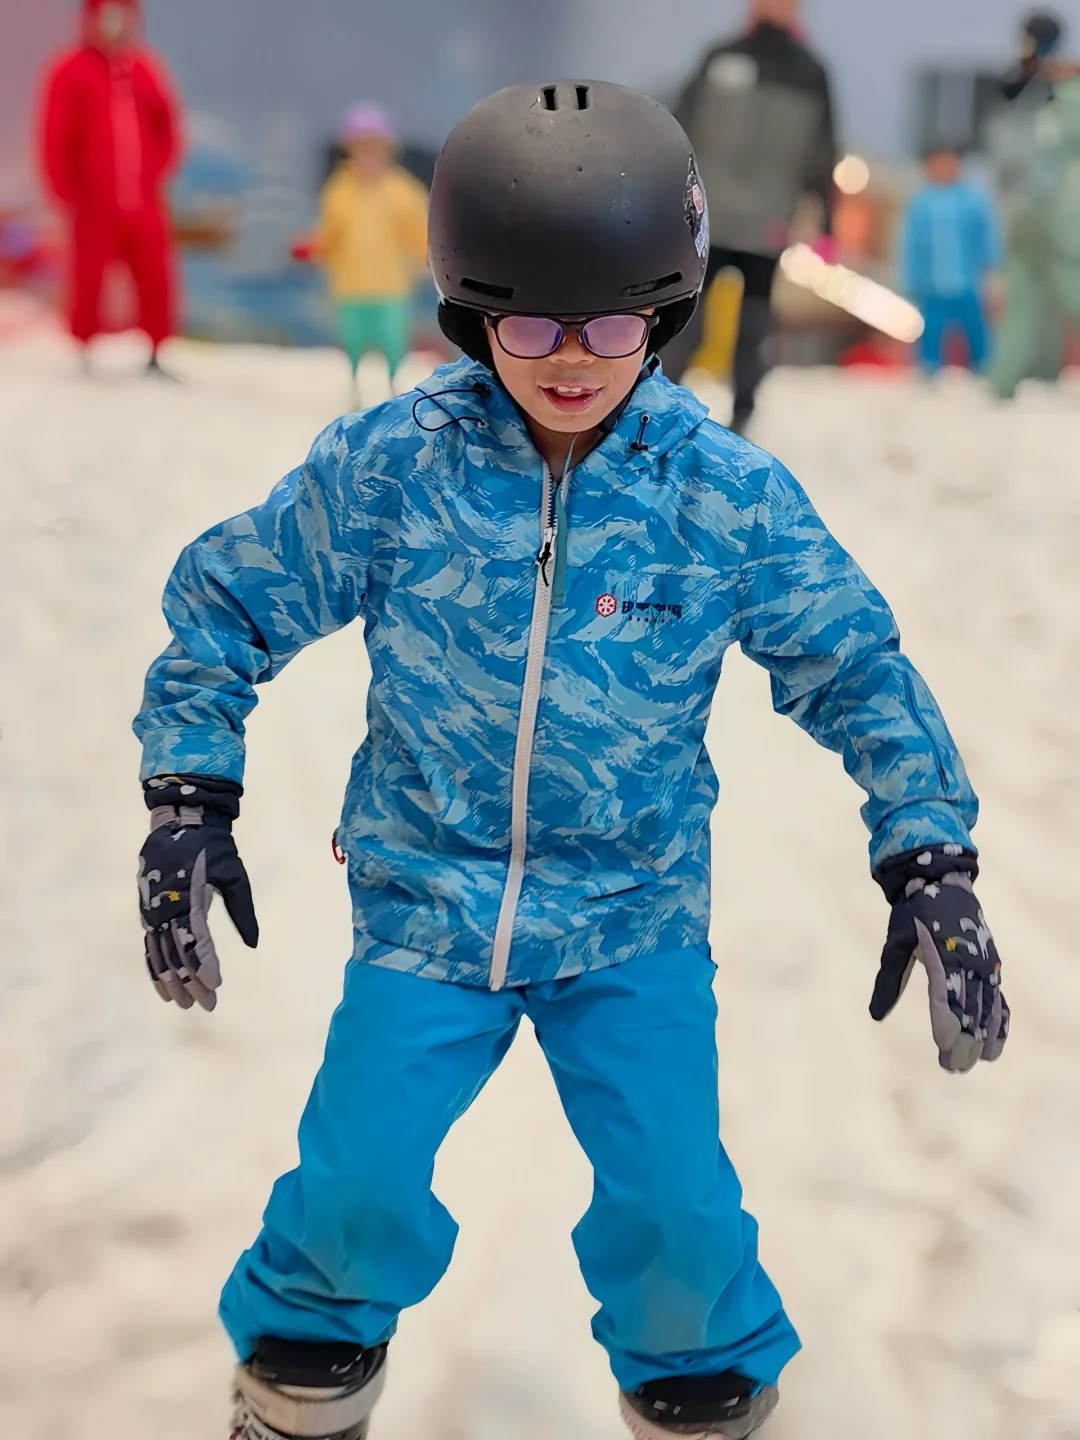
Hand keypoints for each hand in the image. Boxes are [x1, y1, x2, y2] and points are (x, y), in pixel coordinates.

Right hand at [137, 775, 257, 1010]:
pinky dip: (155, 966)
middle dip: (190, 982)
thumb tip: (253, 943)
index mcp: (186, 897)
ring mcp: (152, 908)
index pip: (194, 941)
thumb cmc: (212, 845)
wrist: (181, 818)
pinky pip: (150, 944)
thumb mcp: (233, 873)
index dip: (204, 966)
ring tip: (184, 1004)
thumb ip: (242, 909)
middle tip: (207, 1005)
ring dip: (171, 980)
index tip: (216, 985)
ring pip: (159, 953)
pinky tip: (164, 985)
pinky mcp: (148, 908)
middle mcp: (163, 906)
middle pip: (175, 953)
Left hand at [870, 846, 1008, 1072]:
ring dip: (981, 1038)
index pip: (947, 997)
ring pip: (988, 1010)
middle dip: (963, 1041)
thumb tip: (875, 1015)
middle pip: (970, 1010)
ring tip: (971, 1062)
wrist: (944, 884)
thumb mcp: (896, 942)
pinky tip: (993, 1047)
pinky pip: (1000, 1000)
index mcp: (945, 955)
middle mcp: (971, 963)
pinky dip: (1000, 1024)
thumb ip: (889, 979)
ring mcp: (986, 966)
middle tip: (952, 1067)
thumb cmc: (915, 915)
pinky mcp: (992, 968)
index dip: (947, 1024)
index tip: (943, 1047)